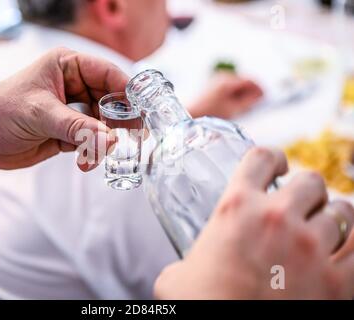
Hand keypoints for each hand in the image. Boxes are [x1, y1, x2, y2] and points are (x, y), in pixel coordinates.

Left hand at [0, 48, 127, 170]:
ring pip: (103, 124)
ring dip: (104, 142)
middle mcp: (73, 85)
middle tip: (131, 138)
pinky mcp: (69, 132)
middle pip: (111, 100)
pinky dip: (92, 153)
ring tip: (96, 155)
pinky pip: (92, 141)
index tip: (141, 111)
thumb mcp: (41, 114)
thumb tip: (110, 140)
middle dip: (118, 122)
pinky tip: (84, 162)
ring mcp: (72, 110)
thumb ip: (77, 127)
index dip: (127, 91)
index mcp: (67, 66)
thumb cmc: (0, 112)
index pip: (107, 73)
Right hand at [154, 147, 353, 298]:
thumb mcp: (178, 275)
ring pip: (343, 210)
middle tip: (302, 205)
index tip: (278, 168)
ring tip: (325, 230)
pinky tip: (343, 251)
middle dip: (308, 191)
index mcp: (236, 207)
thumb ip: (188, 259)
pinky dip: (353, 246)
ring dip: (334, 218)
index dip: (273, 158)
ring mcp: (309, 247)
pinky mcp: (335, 280)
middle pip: (310, 180)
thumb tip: (186, 270)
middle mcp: (276, 218)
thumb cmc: (197, 305)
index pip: (262, 158)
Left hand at [188, 73, 262, 118]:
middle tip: (254, 103)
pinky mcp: (214, 83)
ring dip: (243, 92)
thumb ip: (249, 101)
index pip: (250, 80)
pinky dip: (235, 93)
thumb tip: (260, 95)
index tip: (265, 97)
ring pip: (237, 83)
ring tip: (243, 106)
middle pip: (244, 80)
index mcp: (228, 81)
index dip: (260, 88)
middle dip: (251, 91)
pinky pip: (230, 86)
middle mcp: (222, 76)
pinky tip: (233, 104)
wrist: (190, 113)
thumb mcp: (233, 109)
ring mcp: (217, 78)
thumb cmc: (209, 112)